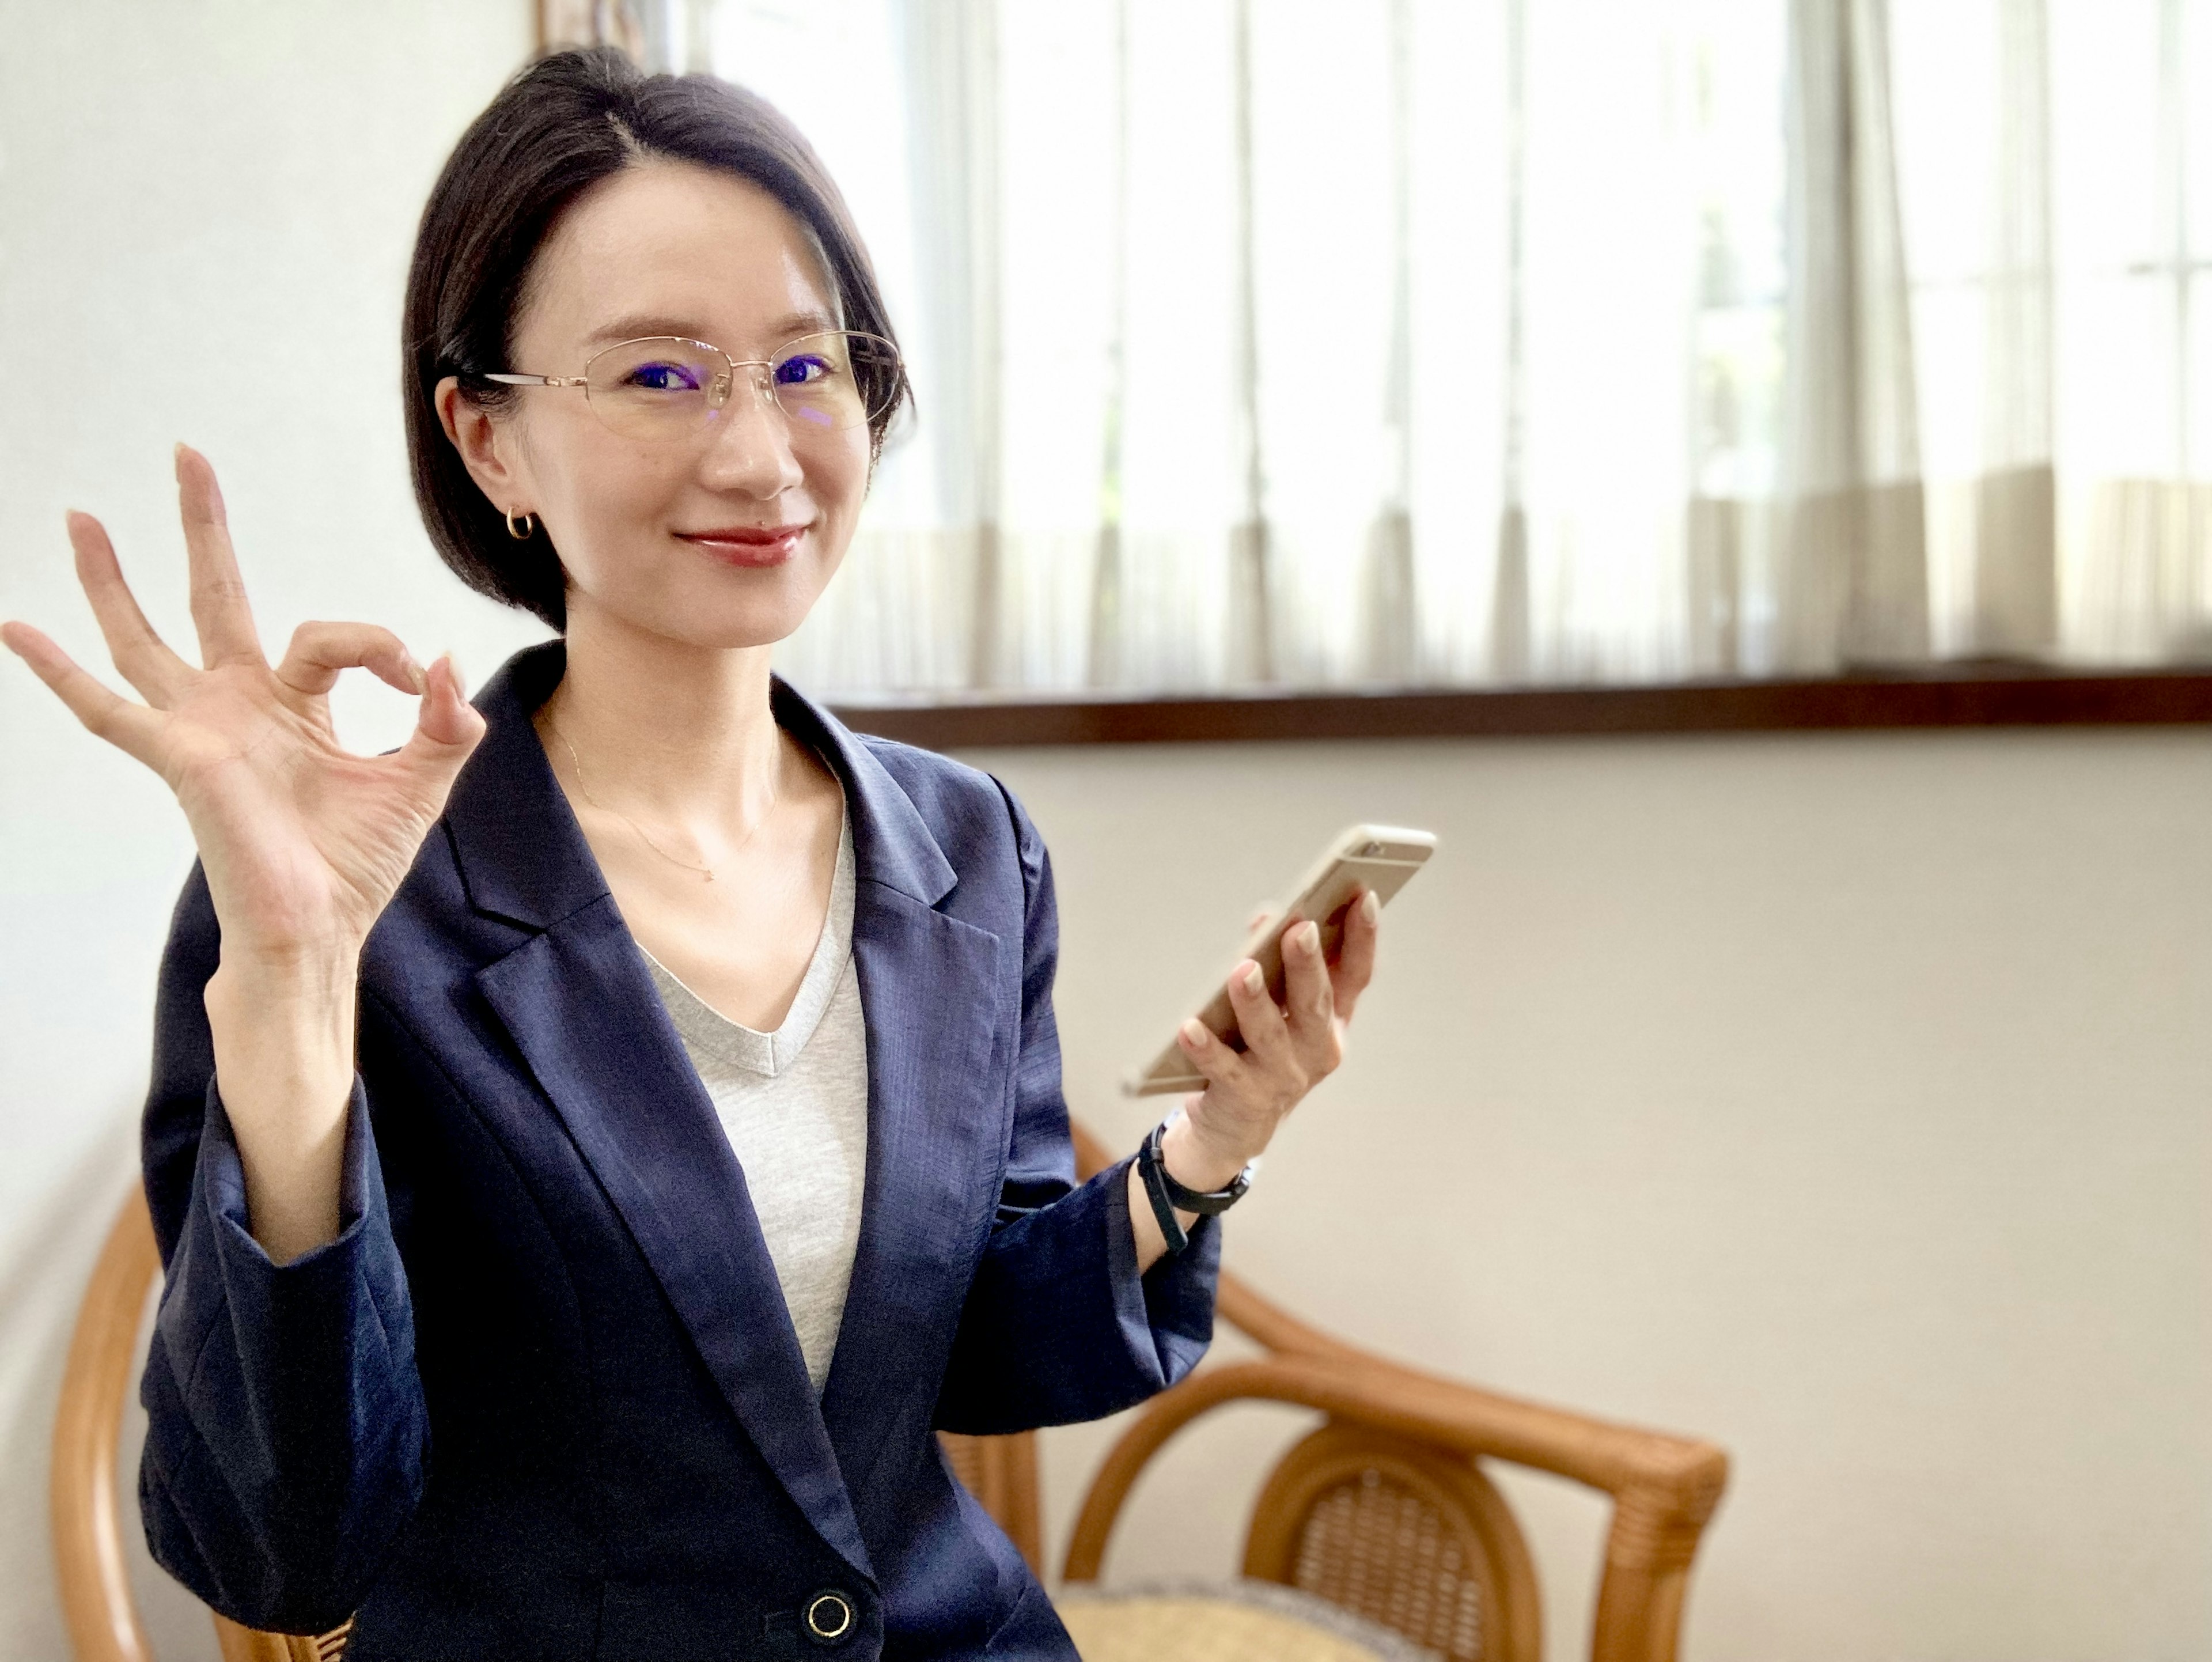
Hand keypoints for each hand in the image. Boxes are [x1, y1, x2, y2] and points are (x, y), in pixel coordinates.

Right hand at [1, 446, 485, 972]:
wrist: (320, 930)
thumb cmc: (356, 866)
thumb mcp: (421, 784)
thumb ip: (445, 726)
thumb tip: (449, 663)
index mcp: (295, 708)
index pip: (331, 639)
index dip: (382, 649)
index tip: (423, 680)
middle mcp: (239, 708)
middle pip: (215, 597)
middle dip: (204, 529)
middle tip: (188, 455)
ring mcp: (201, 729)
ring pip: (144, 638)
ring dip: (114, 577)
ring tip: (83, 516)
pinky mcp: (179, 757)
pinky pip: (107, 710)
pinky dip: (58, 671)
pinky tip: (15, 628)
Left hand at [1165, 887, 1382, 1186]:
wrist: (1237, 1127)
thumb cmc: (1261, 1052)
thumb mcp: (1283, 1012)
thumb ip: (1281, 968)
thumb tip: (1266, 919)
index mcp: (1332, 1021)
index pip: (1355, 975)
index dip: (1363, 938)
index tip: (1364, 896)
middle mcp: (1316, 1050)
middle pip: (1315, 1002)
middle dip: (1308, 964)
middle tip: (1300, 929)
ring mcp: (1283, 1077)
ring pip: (1269, 1034)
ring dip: (1256, 1000)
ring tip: (1243, 970)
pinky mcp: (1245, 1098)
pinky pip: (1223, 1068)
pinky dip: (1206, 1047)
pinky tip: (1189, 1027)